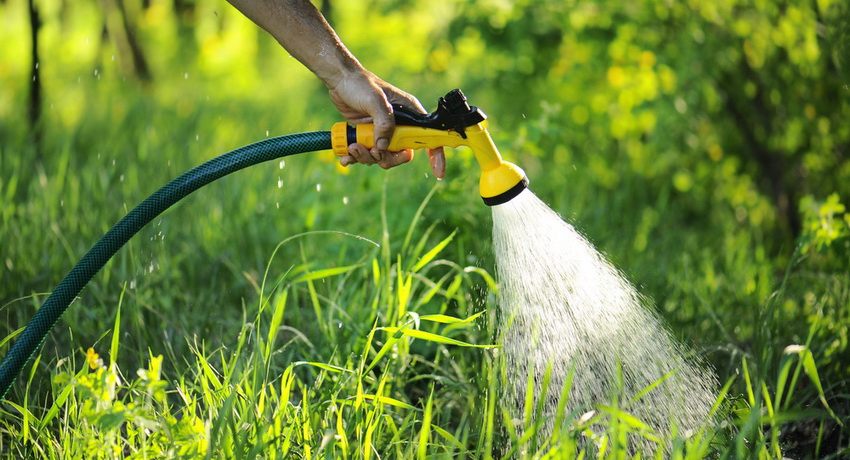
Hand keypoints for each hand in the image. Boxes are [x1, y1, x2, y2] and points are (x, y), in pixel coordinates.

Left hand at [328, 70, 445, 177]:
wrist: (340, 81)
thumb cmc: (360, 84)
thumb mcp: (375, 99)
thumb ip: (383, 122)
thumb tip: (383, 147)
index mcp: (409, 114)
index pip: (428, 137)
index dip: (436, 155)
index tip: (438, 173)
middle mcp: (399, 125)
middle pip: (402, 154)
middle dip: (386, 158)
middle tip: (372, 152)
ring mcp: (383, 132)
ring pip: (382, 157)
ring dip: (366, 157)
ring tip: (352, 147)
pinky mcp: (368, 136)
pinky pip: (366, 154)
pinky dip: (355, 158)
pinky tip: (345, 155)